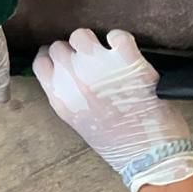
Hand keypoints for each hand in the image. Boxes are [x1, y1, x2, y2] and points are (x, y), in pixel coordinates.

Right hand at [33, 29, 192, 191]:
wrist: (152, 156)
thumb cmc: (117, 144)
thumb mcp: (78, 122)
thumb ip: (67, 96)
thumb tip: (67, 74)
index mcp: (60, 97)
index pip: (41, 62)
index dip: (51, 58)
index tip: (61, 60)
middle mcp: (74, 79)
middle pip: (59, 47)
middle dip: (72, 51)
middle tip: (87, 60)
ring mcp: (100, 67)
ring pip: (81, 35)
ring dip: (91, 42)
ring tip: (104, 53)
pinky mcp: (128, 61)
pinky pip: (117, 36)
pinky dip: (119, 39)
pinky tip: (123, 50)